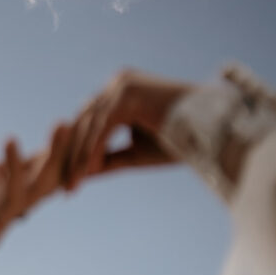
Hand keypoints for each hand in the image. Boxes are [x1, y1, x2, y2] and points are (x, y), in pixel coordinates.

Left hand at [0, 105, 68, 263]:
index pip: (27, 164)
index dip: (49, 147)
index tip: (71, 121)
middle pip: (40, 177)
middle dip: (61, 152)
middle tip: (77, 121)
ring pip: (34, 190)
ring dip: (51, 160)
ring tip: (61, 127)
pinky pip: (10, 203)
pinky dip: (15, 176)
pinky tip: (12, 144)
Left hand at [62, 69, 193, 190]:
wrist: (210, 130)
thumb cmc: (177, 142)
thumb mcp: (133, 154)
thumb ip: (106, 160)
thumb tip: (82, 174)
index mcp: (119, 95)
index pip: (89, 126)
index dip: (77, 156)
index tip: (71, 184)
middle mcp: (117, 85)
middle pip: (84, 124)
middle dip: (72, 159)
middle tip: (65, 189)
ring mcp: (122, 85)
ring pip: (90, 126)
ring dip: (79, 159)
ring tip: (73, 187)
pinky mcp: (128, 93)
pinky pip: (103, 125)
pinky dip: (94, 149)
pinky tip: (90, 173)